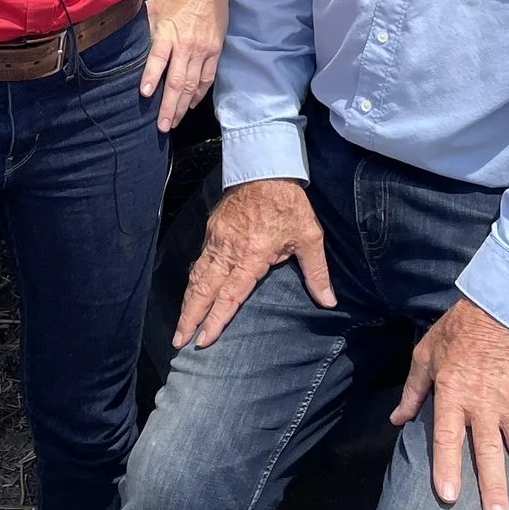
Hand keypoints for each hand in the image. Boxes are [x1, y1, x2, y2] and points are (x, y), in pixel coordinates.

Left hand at [140, 0, 225, 132]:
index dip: (151, 76)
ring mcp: (203, 51)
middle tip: (162, 126)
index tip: (145, 94)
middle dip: (170, 106)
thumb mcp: (155, 6)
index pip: (158, 58)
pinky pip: (207, 78)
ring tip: (174, 122)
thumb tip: (125, 41)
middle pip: (177, 81)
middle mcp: (186, 45)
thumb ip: (143, 26)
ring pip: (193, 85)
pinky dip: (199, 94)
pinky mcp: (215, 52)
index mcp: (168, 33)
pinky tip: (191, 105)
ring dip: (184, 106)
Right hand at [174, 178, 336, 349]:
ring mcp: (216, 240)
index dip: (216, 319)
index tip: (204, 340)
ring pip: (197, 276)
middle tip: (179, 341)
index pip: (230, 295)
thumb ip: (316, 273)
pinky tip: (191, 294)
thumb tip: (329, 302)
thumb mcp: (309, 237)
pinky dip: (193, 282)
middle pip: (204, 290)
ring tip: (180, 325)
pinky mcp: (212, 230)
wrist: (265, 168)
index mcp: (252, 255)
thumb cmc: (289, 205)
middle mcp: (229, 251)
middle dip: (190, 317)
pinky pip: (199, 261)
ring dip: (187, 302)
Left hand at [392, 298, 508, 509]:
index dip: (447, 466)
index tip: (448, 496)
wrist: (500, 305)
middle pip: (490, 452)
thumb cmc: (458, 331)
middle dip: (494, 488)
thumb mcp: (425, 355)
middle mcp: (484, 403)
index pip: (448, 436)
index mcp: (453, 393)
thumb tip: (396, 420)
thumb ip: (413, 392)